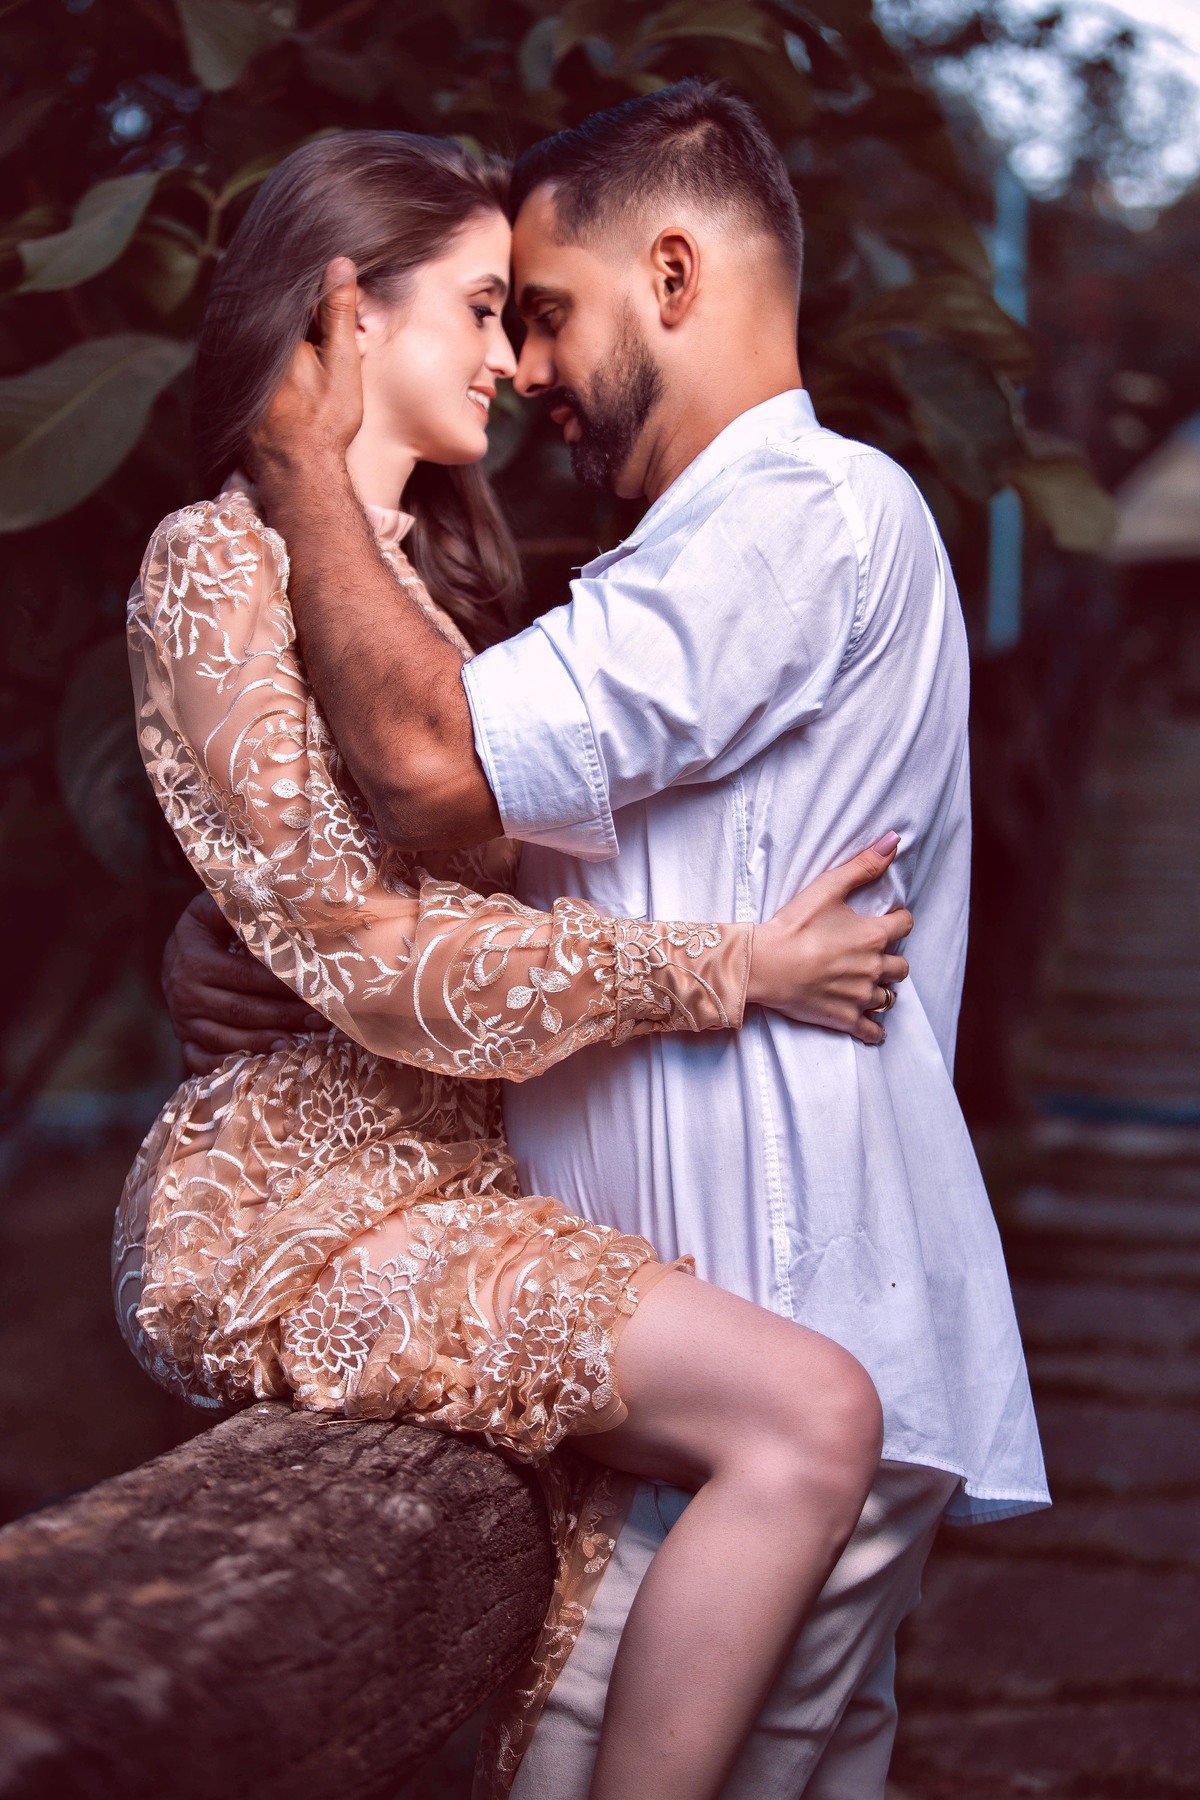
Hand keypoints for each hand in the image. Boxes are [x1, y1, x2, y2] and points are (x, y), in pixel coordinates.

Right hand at [163, 893, 321, 1075]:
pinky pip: (203, 1060)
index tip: (314, 986)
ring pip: (226, 1038)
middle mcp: (184, 993)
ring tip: (296, 1044)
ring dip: (263, 1043)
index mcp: (194, 959)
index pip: (244, 976)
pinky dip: (230, 1064)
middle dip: (283, 1016)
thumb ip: (234, 903)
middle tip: (319, 1020)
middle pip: (240, 1010)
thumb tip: (262, 890)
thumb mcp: (211, 909)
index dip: (281, 983)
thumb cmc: (207, 928)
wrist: (175, 955)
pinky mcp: (185, 1040)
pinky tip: (260, 1064)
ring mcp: (183, 1020)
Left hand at [248, 256, 362, 501]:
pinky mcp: (229, 390)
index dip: (301, 289)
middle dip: (282, 310)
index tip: (319, 282)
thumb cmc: (325, 421)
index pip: (283, 295)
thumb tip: (339, 262)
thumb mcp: (342, 363)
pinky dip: (253, 352)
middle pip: (264, 315)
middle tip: (303, 321)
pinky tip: (274, 367)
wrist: (298, 473)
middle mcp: (245, 346)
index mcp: (274, 333)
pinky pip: (239, 359)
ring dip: (266, 331)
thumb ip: (338, 312)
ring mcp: (233, 370)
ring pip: (251, 337)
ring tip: (290, 345)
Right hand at [746, 835, 912, 1045]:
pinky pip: (872, 1030)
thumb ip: (863, 866)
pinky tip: (872, 1026)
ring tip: (867, 983)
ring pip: (889, 997)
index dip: (898, 920)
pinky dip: (874, 1029)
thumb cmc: (794, 925)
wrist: (764, 964)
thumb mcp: (828, 888)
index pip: (905, 925)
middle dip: (891, 959)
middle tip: (873, 954)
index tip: (888, 920)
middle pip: (901, 966)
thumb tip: (893, 841)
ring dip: (882, 989)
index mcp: (874, 936)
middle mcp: (874, 968)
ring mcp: (860, 997)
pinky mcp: (845, 1019)